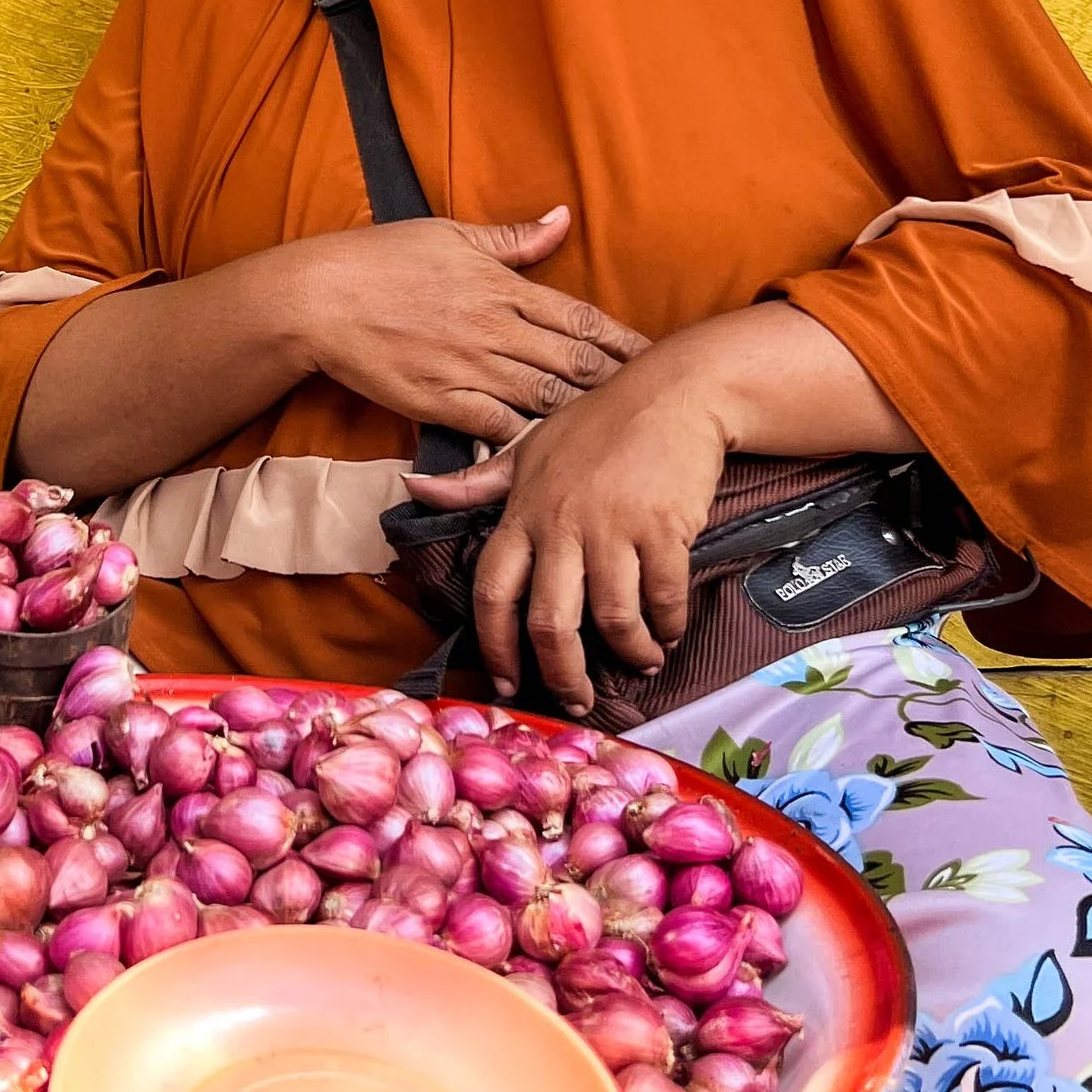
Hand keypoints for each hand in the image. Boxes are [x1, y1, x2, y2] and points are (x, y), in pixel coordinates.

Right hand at [289, 205, 646, 443]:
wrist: (318, 298)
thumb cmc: (380, 258)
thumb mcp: (451, 234)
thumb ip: (514, 238)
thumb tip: (563, 217)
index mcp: (502, 287)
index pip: (581, 318)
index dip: (623, 341)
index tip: (654, 357)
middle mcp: (494, 329)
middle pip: (575, 362)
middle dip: (618, 384)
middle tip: (654, 402)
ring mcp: (468, 368)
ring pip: (544, 397)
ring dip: (583, 415)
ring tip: (618, 432)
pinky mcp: (440, 402)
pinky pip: (497, 427)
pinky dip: (528, 439)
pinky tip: (553, 453)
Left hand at [409, 342, 725, 709]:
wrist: (675, 391)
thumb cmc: (600, 422)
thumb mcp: (529, 446)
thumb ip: (477, 483)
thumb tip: (415, 488)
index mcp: (524, 511)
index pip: (492, 589)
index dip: (494, 644)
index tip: (505, 680)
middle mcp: (561, 525)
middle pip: (548, 622)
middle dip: (561, 674)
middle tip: (577, 701)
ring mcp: (613, 527)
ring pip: (612, 618)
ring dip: (630, 652)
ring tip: (642, 661)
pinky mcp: (664, 528)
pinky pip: (663, 597)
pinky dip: (667, 625)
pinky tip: (669, 632)